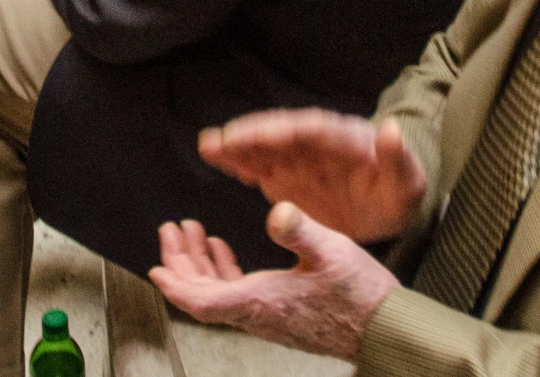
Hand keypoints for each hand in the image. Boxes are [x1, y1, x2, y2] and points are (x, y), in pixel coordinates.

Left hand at [150, 205, 399, 359]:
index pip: (202, 301)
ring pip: (217, 293)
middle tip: (169, 232)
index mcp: (262, 300)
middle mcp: (259, 312)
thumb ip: (300, 230)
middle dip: (180, 263)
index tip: (155, 267)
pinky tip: (222, 249)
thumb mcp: (332, 251)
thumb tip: (276, 210)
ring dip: (199, 264)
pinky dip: (222, 270)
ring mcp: (268, 314)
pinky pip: (237, 293)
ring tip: (190, 232)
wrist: (385, 328)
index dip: (175, 285)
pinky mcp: (280, 311)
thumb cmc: (361, 296)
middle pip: (202, 295)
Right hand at [198, 109, 429, 241]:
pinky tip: (217, 158)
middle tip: (224, 139)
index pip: (314, 130)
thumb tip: (391, 129)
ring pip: (264, 147)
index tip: (265, 135)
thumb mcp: (407, 182)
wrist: (387, 208)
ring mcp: (298, 158)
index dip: (288, 132)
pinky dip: (238, 162)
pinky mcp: (286, 175)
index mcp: (346, 139)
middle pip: (281, 133)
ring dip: (238, 145)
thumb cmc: (398, 194)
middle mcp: (317, 142)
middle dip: (253, 135)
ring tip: (209, 145)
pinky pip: (258, 166)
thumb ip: (397, 158)